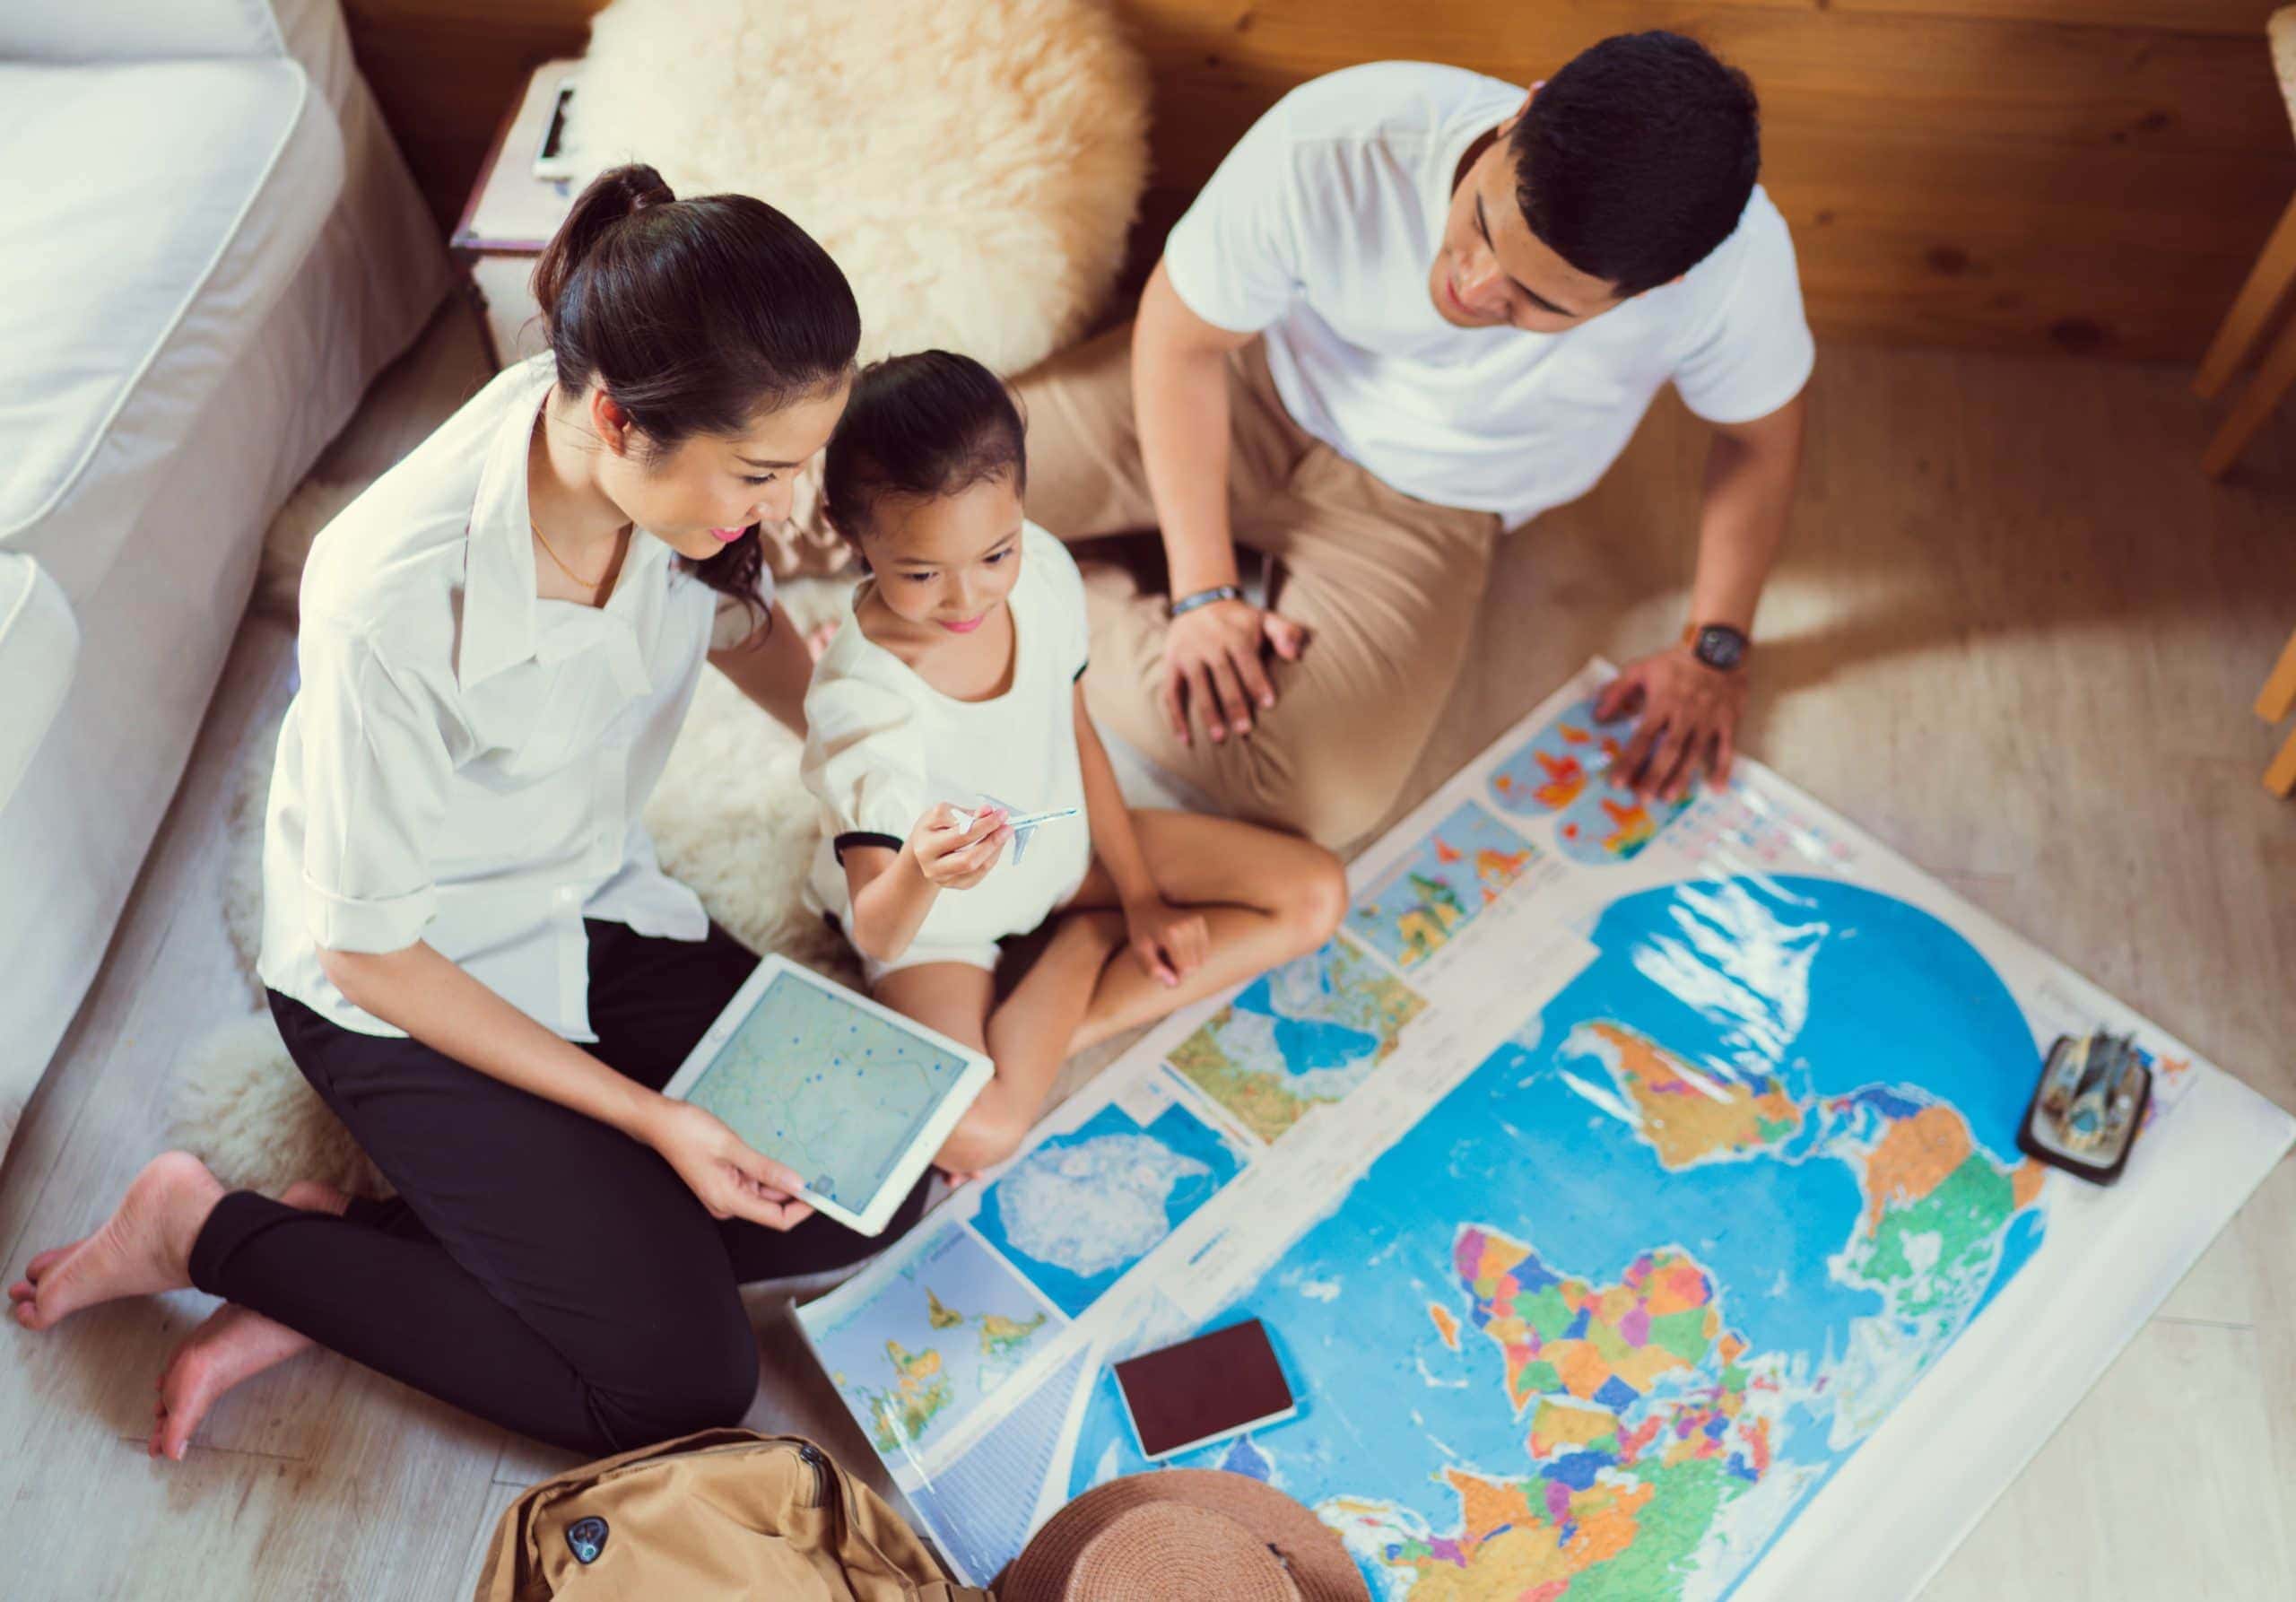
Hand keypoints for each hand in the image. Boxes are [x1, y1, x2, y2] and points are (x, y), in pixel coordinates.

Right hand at [645, 1099, 815, 1230]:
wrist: (660, 1122)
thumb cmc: (687, 1132)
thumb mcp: (732, 1147)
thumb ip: (766, 1169)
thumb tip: (797, 1184)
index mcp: (728, 1200)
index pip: (775, 1219)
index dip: (801, 1210)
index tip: (821, 1194)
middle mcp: (726, 1203)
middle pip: (771, 1207)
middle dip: (794, 1193)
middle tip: (819, 1172)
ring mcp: (724, 1193)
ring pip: (763, 1194)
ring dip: (779, 1181)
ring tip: (797, 1159)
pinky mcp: (723, 1182)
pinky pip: (751, 1183)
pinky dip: (765, 1174)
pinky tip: (773, 1158)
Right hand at [910, 803, 1011, 888]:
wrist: (923, 850)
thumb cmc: (932, 829)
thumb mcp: (940, 815)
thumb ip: (963, 813)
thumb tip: (987, 812)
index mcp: (926, 846)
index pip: (960, 835)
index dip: (983, 824)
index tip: (1001, 813)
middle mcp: (933, 868)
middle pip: (968, 859)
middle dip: (992, 841)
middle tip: (1007, 827)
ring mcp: (946, 880)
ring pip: (977, 867)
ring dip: (995, 849)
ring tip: (1004, 833)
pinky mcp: (958, 885)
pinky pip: (981, 873)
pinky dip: (992, 857)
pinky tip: (997, 844)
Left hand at [1123, 895, 1209, 987]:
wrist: (1146, 904)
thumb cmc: (1140, 931)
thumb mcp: (1139, 952)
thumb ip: (1153, 970)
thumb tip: (1173, 982)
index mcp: (1171, 934)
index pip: (1185, 968)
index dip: (1176, 979)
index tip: (1165, 978)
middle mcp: (1187, 926)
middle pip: (1195, 965)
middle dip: (1182, 972)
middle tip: (1166, 967)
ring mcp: (1196, 922)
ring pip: (1201, 959)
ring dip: (1188, 964)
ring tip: (1171, 957)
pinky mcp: (1200, 921)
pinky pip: (1203, 949)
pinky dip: (1193, 955)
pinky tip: (1179, 950)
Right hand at [1160, 599, 1308, 746]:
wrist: (1200, 601)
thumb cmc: (1241, 621)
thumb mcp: (1266, 618)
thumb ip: (1286, 633)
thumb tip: (1295, 655)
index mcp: (1235, 634)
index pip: (1246, 658)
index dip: (1257, 681)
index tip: (1268, 704)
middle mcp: (1209, 643)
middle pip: (1222, 675)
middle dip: (1233, 702)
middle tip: (1245, 730)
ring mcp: (1188, 655)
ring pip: (1197, 685)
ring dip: (1208, 713)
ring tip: (1219, 738)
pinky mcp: (1172, 665)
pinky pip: (1171, 692)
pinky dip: (1176, 717)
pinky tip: (1186, 739)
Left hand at [1595, 644, 1747, 801]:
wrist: (1717, 646)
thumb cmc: (1676, 661)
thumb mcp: (1640, 668)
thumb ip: (1617, 692)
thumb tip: (1597, 716)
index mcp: (1662, 704)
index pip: (1642, 738)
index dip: (1630, 761)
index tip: (1618, 782)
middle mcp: (1685, 716)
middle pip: (1668, 751)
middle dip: (1654, 776)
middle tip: (1643, 798)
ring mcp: (1708, 720)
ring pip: (1694, 753)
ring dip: (1682, 777)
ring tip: (1669, 797)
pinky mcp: (1728, 721)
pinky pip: (1726, 748)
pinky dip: (1723, 768)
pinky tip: (1717, 788)